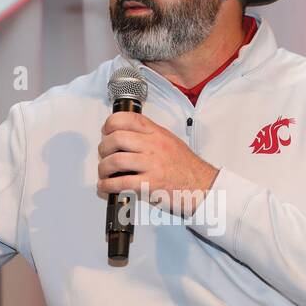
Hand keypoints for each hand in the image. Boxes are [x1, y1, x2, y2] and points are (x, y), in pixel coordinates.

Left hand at [98, 111, 219, 216]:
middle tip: (103, 154)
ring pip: (116, 160)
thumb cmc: (186, 167)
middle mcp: (154, 146)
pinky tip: (105, 187)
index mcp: (157, 133)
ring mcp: (152, 165)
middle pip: (117, 138)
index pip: (127, 118)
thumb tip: (124, 134)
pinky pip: (121, 183)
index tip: (105, 132)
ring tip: (104, 172)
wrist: (202, 186)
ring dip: (103, 168)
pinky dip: (107, 186)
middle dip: (103, 147)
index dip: (110, 124)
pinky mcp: (151, 184)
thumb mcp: (169, 141)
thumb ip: (149, 135)